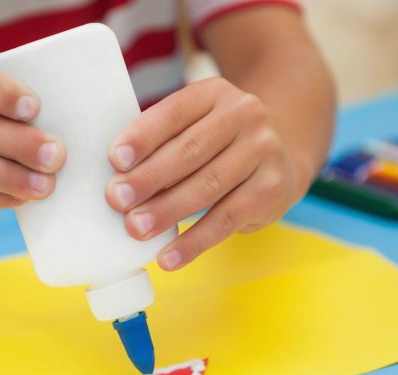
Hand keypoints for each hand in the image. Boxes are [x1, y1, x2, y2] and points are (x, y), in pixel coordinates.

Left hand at [105, 77, 304, 270]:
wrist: (282, 153)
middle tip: (116, 199)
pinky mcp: (272, 188)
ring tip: (136, 228)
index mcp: (213, 93)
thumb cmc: (217, 142)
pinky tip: (168, 257)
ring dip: (167, 211)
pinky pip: (227, 219)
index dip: (143, 136)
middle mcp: (244, 114)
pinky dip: (194, 241)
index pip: (174, 112)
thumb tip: (116, 178)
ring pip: (207, 186)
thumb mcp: (195, 124)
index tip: (115, 160)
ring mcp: (263, 150)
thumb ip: (160, 140)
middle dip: (148, 178)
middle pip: (189, 150)